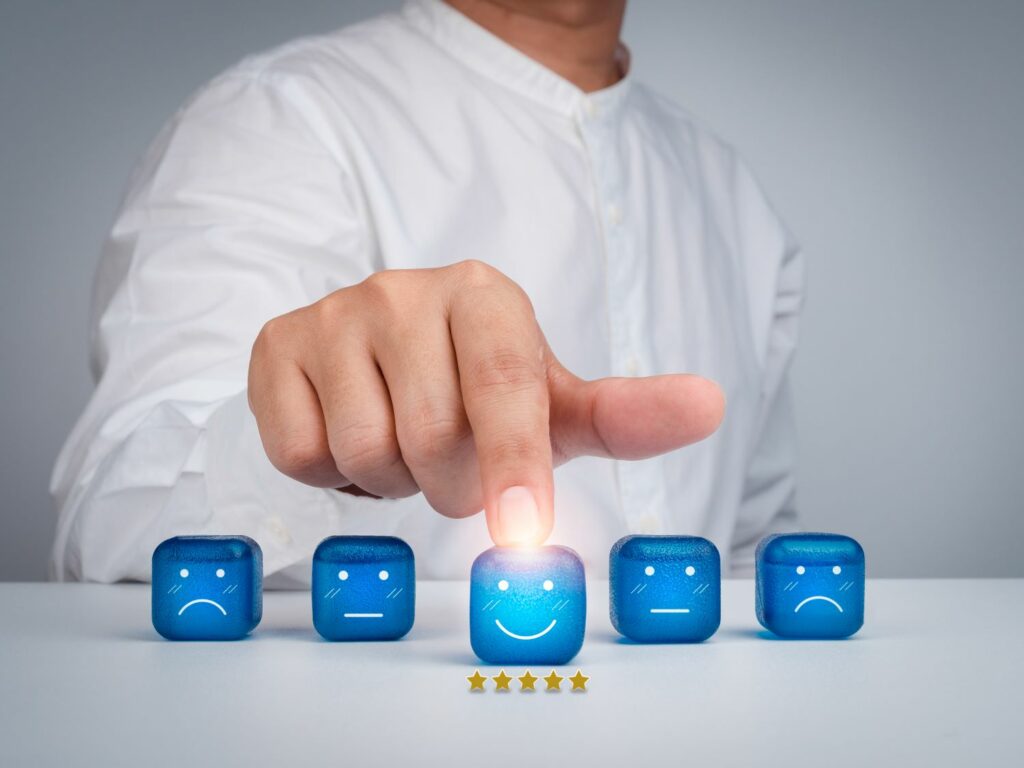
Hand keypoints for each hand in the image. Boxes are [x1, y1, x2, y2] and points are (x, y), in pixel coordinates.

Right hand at [248, 260, 724, 545]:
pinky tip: (351, 430)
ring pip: (366, 452)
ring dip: (391, 478)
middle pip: (432, 440)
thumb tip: (710, 404)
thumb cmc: (480, 385)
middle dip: (448, 482)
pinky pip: (302, 451)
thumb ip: (624, 414)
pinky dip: (331, 471)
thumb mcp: (552, 402)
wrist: (385, 352)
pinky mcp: (274, 345)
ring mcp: (333, 314)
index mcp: (484, 296)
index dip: (516, 465)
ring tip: (401, 441)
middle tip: (450, 456)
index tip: (521, 534)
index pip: (506, 385)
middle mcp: (404, 291)